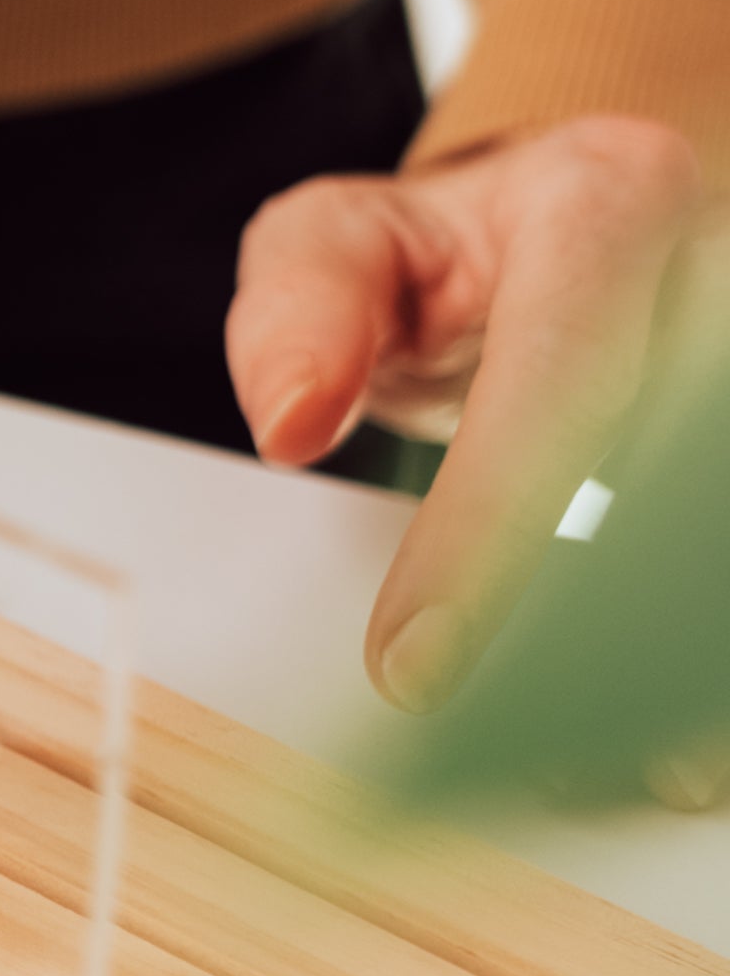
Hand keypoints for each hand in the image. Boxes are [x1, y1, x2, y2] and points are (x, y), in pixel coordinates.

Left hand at [226, 115, 707, 710]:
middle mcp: (716, 269)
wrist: (563, 223)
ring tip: (621, 770)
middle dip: (608, 622)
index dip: (493, 531)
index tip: (413, 665)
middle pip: (684, 460)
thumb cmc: (445, 252)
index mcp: (610, 205)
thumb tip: (290, 421)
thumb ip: (301, 310)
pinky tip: (681, 744)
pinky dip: (702, 655)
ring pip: (725, 507)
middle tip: (524, 749)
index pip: (562, 379)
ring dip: (681, 658)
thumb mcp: (338, 238)